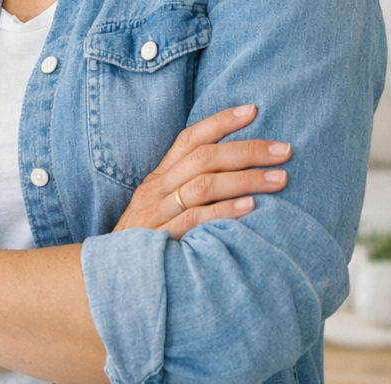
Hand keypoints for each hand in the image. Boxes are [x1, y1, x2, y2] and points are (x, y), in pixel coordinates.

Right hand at [114, 104, 290, 239]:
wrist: (105, 280)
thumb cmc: (145, 243)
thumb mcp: (162, 209)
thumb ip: (190, 189)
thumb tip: (237, 171)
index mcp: (158, 177)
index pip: (189, 138)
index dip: (221, 121)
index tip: (253, 110)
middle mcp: (155, 190)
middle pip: (204, 158)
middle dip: (248, 150)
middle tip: (284, 150)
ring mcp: (155, 215)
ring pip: (204, 185)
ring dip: (246, 179)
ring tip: (280, 179)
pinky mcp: (158, 240)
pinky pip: (195, 219)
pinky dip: (224, 210)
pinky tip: (251, 207)